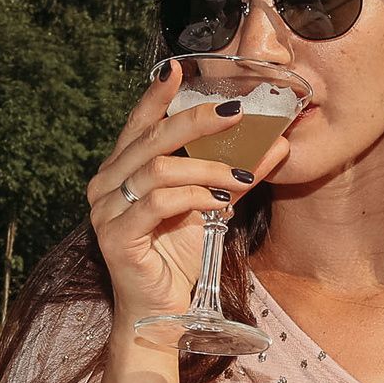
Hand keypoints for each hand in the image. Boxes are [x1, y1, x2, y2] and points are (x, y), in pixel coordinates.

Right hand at [87, 62, 290, 323]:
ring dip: (206, 169)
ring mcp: (107, 211)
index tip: (177, 69)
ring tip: (242, 176)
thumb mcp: (209, 207)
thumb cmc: (176, 257)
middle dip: (196, 121)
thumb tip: (277, 146)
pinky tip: (219, 202)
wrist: (160, 314)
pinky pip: (157, 204)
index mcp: (121, 171)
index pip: (139, 125)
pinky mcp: (116, 238)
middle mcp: (106, 185)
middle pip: (151, 139)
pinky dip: (193, 197)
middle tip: (236, 112)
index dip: (156, 97)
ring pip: (157, 170)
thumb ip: (234, 175)